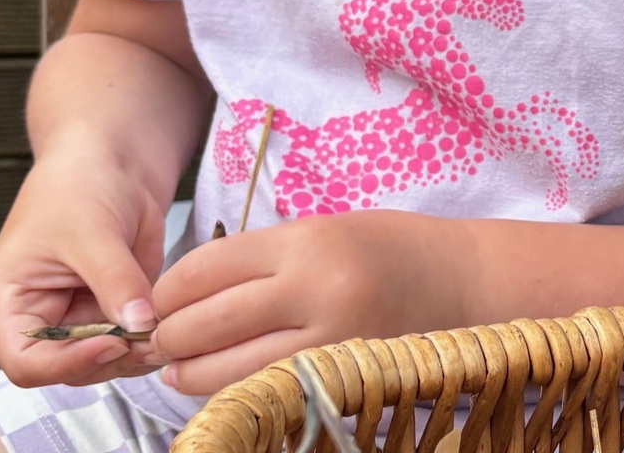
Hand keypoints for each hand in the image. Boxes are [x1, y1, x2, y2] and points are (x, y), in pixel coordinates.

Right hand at [0, 148, 170, 386]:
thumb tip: (139, 325)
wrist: (112, 163)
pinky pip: (132, 342)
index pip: (26, 362)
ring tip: (169, 330)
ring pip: (107, 362)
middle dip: (112, 359)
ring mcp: (80, 319)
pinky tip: (174, 324)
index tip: (111, 344)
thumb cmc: (79, 186)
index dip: (67, 364)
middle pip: (70, 370)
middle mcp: (42, 319)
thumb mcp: (92, 232)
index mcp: (10, 303)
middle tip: (155, 338)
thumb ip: (114, 282)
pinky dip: (153, 339)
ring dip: (138, 354)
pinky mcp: (115, 312)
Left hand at [150, 209, 468, 395]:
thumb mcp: (322, 231)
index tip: (156, 302)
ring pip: (229, 371)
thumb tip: (184, 296)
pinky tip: (224, 384)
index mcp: (305, 242)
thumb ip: (259, 260)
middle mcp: (315, 291)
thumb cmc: (391, 249)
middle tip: (159, 342)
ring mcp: (331, 341)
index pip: (204, 270)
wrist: (466, 282)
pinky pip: (269, 391)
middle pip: (207, 323)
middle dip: (170, 338)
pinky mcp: (344, 379)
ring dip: (191, 374)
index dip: (167, 291)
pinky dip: (235, 392)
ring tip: (179, 370)